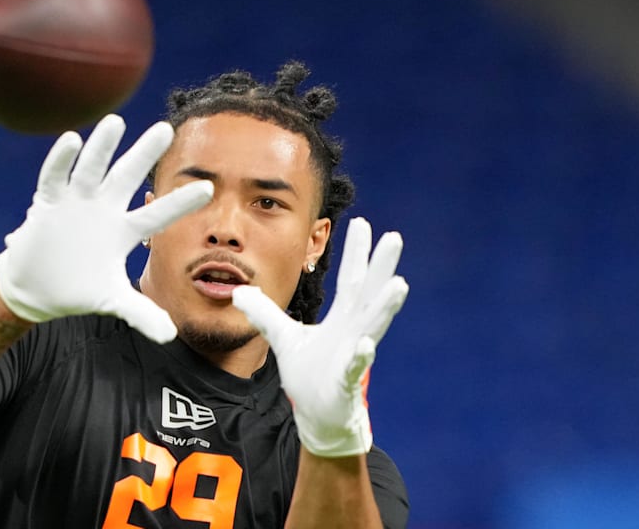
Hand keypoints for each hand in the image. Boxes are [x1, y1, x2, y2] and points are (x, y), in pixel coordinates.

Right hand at [0, 114, 213, 341]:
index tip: (209, 188)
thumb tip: (171, 334)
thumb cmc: (79, 288)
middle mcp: (104, 210)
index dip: (181, 203)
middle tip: (166, 129)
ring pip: (92, 169)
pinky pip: (55, 178)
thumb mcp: (112, 300)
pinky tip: (71, 140)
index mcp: (124, 231)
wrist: (37, 289)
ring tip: (116, 122)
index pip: (158, 214)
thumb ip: (140, 313)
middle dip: (144, 154)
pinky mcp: (48, 204)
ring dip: (103, 147)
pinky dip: (61, 161)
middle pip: (127, 177)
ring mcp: (76, 203)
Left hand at [232, 217, 407, 455]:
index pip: (351, 279)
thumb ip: (264, 312)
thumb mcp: (283, 337)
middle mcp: (354, 331)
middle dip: (382, 266)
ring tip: (398, 284)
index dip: (356, 252)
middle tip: (394, 238)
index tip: (362, 223)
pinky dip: (359, 356)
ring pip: (372, 326)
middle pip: (369, 293)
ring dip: (385, 306)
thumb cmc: (309, 374)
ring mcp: (353, 354)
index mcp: (343, 318)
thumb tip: (239, 291)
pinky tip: (364, 345)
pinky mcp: (345, 381)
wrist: (318, 415)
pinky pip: (355, 367)